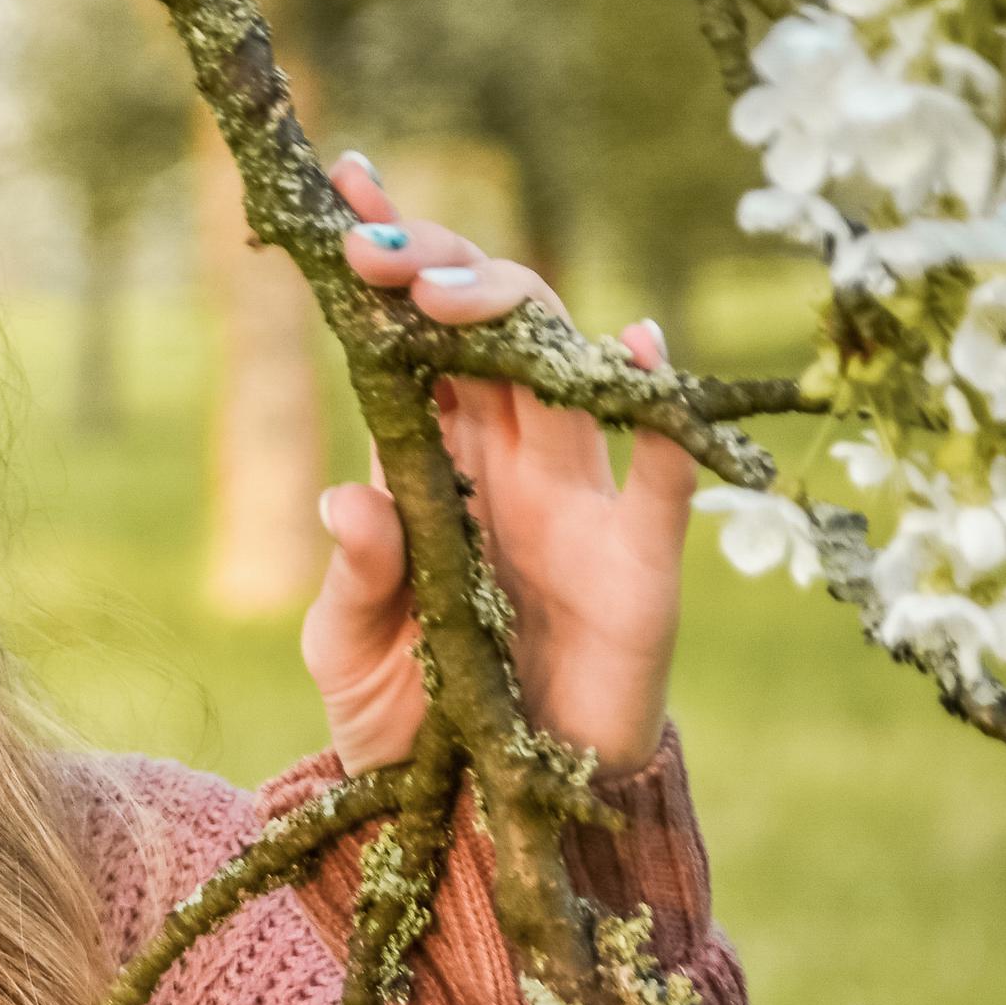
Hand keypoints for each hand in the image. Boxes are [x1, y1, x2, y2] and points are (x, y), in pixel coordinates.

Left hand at [300, 152, 693, 779]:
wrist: (497, 823)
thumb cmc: (419, 727)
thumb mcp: (353, 655)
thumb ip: (354, 578)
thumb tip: (344, 494)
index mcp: (431, 470)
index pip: (410, 341)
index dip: (389, 259)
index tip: (344, 180)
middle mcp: (509, 466)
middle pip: (490, 332)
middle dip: (440, 271)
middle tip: (376, 249)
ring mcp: (579, 504)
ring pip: (564, 372)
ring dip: (514, 316)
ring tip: (449, 292)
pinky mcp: (640, 562)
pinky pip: (661, 469)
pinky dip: (658, 405)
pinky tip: (638, 343)